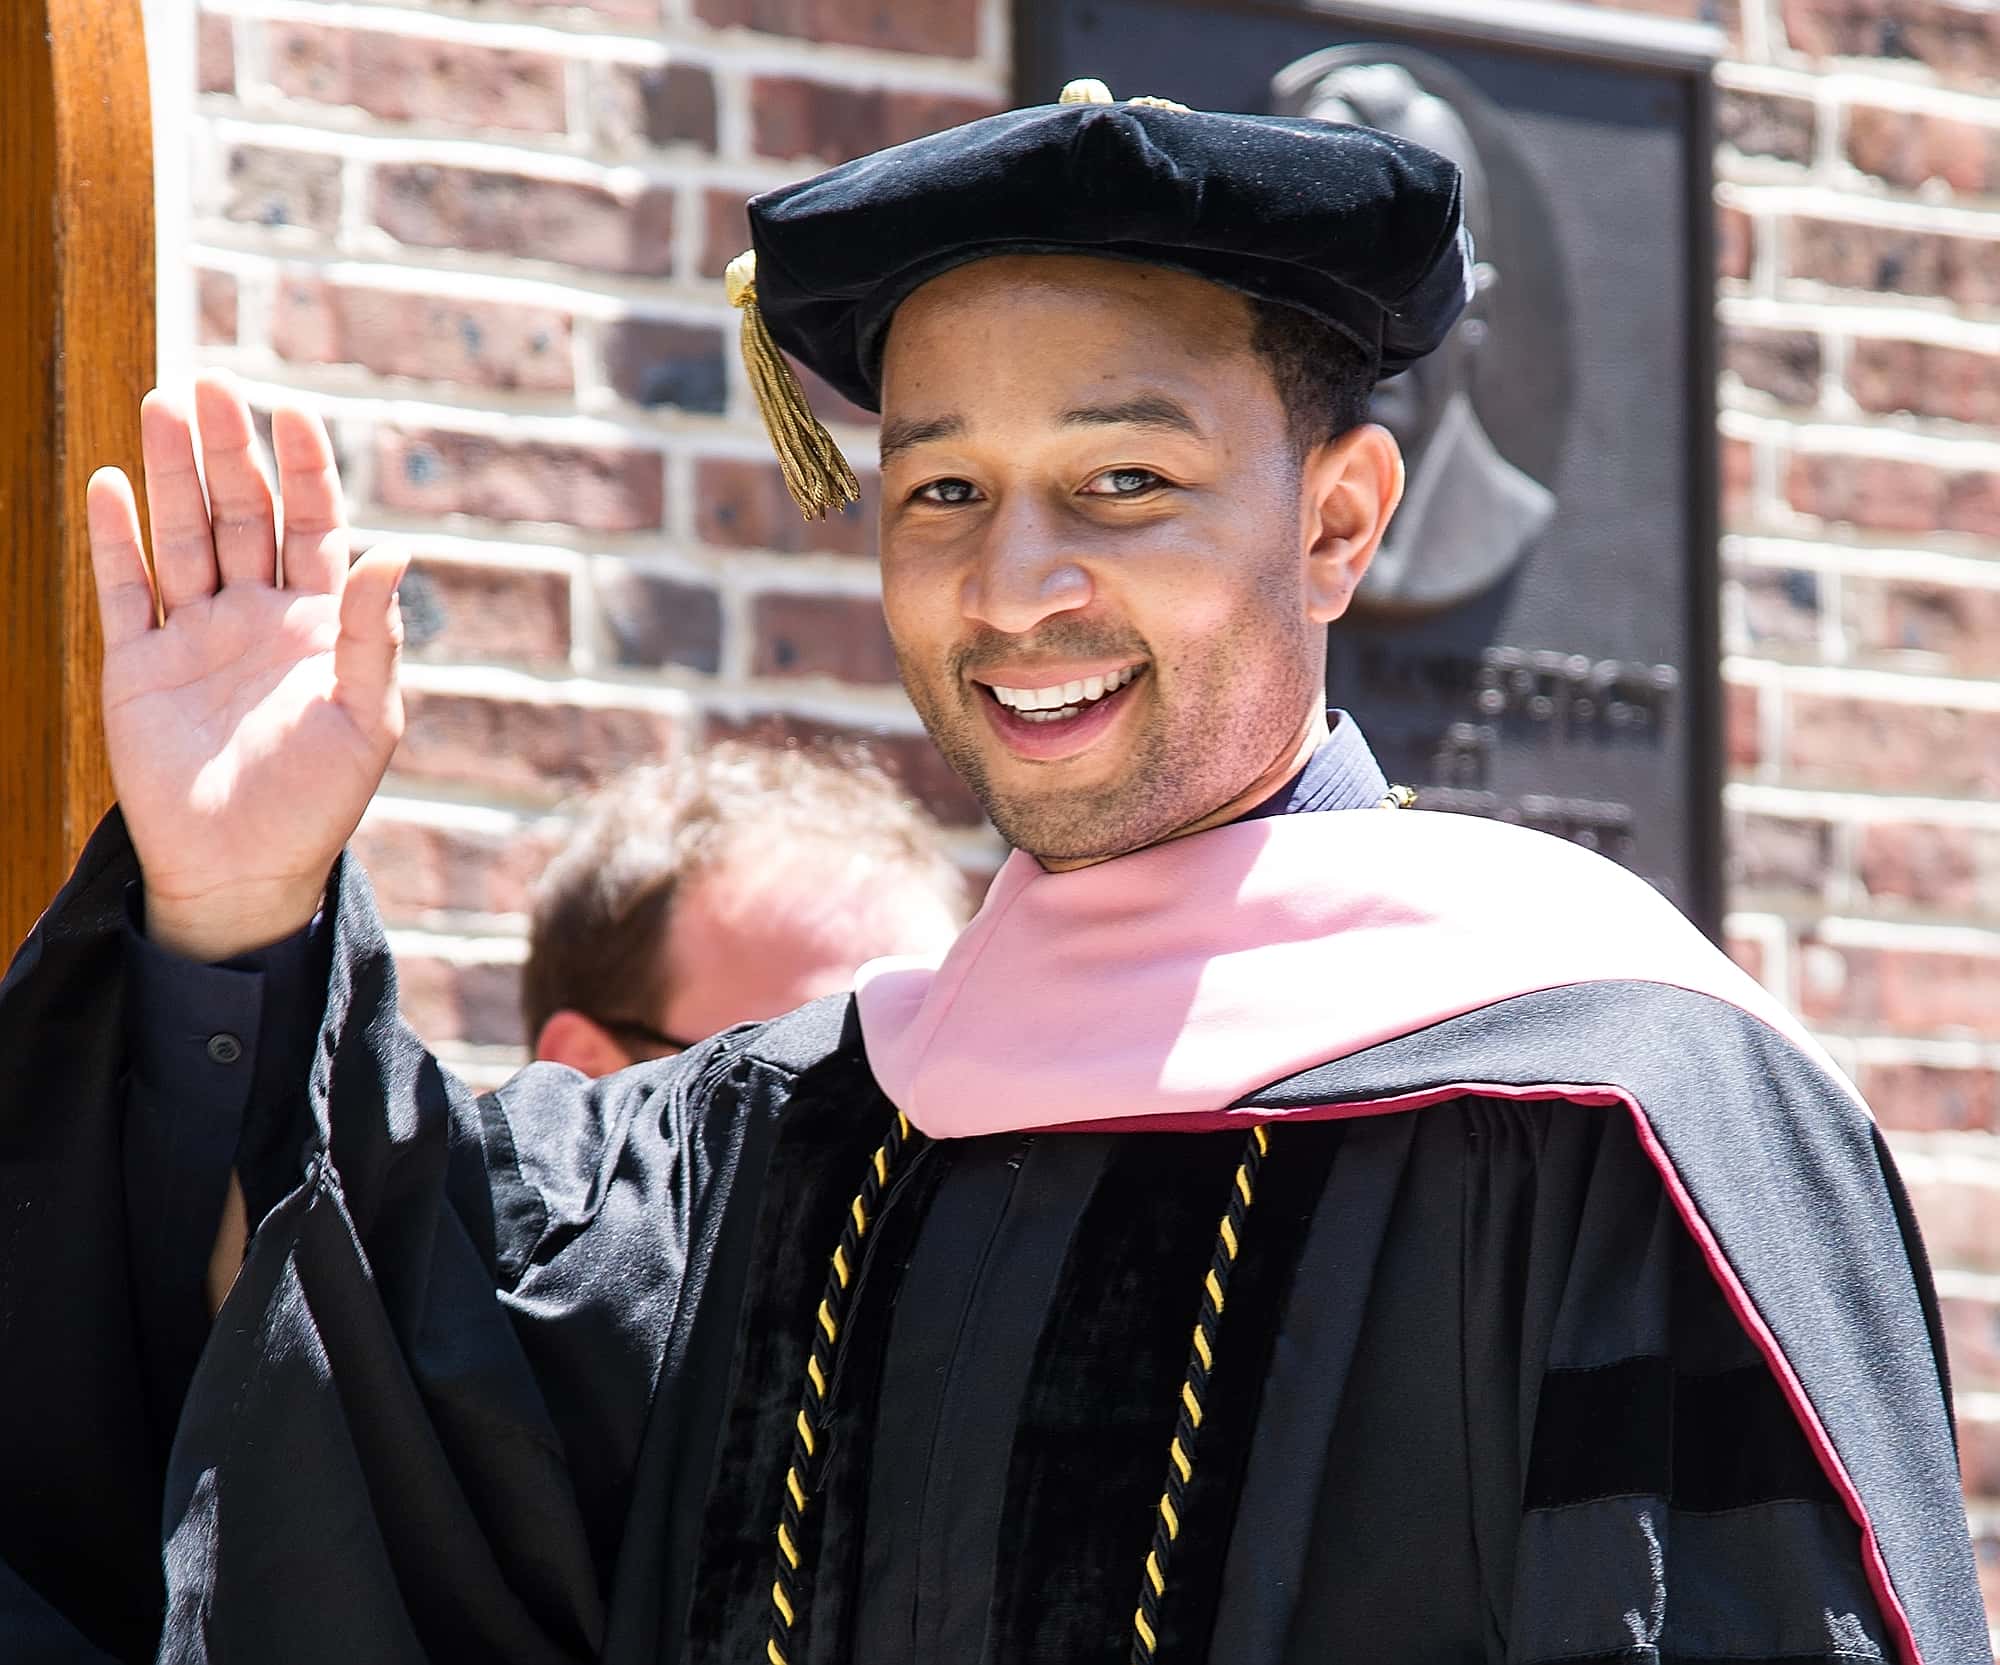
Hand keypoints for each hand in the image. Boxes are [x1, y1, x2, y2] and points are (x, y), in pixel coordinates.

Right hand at [87, 372, 407, 961]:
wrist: (243, 870)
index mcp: (321, 624)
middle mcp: (259, 615)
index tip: (294, 411)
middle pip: (244, 513)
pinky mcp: (139, 665)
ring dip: (173, 473)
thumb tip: (396, 555)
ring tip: (163, 406)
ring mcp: (196, 635)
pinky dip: (116, 539)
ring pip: (184, 535)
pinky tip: (110, 485)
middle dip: (230, 450)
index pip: (315, 525)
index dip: (306, 469)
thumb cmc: (318, 802)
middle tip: (211, 383)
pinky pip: (125, 589)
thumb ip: (374, 638)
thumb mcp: (366, 721)